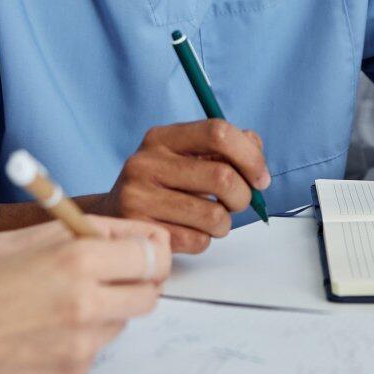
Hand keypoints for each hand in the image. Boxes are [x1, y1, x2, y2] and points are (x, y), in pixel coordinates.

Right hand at [0, 216, 169, 373]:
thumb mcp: (34, 242)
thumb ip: (92, 235)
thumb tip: (140, 237)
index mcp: (78, 261)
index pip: (151, 256)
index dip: (152, 255)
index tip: (145, 255)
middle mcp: (88, 303)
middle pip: (148, 296)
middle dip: (137, 286)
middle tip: (113, 279)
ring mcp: (82, 344)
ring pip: (121, 324)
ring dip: (105, 313)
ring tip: (61, 306)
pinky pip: (95, 352)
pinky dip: (80, 342)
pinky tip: (45, 333)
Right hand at [88, 120, 270, 254]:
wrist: (112, 217)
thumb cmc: (162, 185)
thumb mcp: (186, 156)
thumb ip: (225, 148)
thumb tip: (255, 152)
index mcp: (161, 138)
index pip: (217, 132)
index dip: (250, 156)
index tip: (261, 178)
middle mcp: (145, 163)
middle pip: (222, 177)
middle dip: (243, 196)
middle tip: (237, 202)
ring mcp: (139, 198)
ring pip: (214, 215)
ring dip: (224, 222)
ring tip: (210, 218)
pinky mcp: (142, 232)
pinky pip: (198, 241)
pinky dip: (204, 240)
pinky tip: (189, 231)